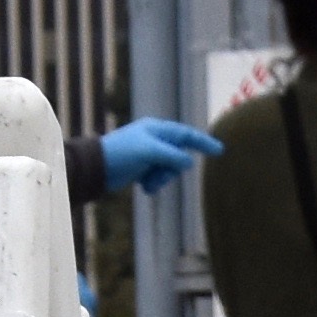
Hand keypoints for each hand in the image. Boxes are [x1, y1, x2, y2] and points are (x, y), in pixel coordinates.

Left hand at [94, 117, 222, 196]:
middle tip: (159, 174)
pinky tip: (142, 186)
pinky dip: (153, 184)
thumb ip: (172, 156)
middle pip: (178, 156)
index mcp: (157, 130)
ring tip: (148, 183)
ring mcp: (148, 155)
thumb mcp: (150, 151)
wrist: (97, 167)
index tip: (219, 151)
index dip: (203, 142)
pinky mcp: (141, 169)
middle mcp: (155, 140)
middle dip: (172, 169)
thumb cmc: (122, 153)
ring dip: (161, 179)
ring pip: (169, 170)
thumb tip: (189, 163)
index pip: (186, 135)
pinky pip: (158, 178)